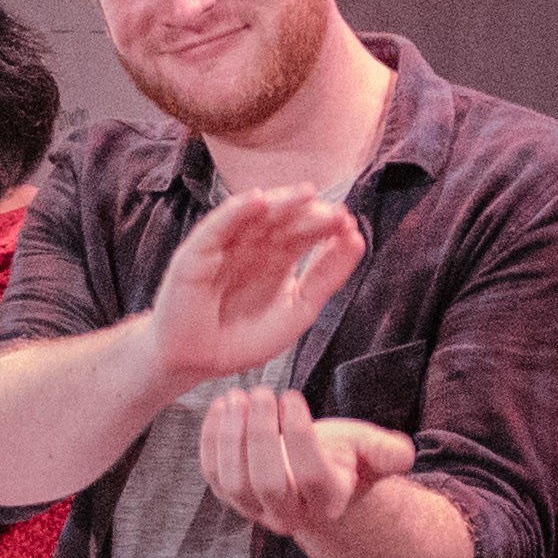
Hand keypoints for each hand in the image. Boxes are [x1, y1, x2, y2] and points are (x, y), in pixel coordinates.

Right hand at [146, 189, 363, 384]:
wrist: (198, 363)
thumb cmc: (243, 339)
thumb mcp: (299, 309)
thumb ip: (327, 276)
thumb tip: (358, 239)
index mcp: (279, 256)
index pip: (307, 230)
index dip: (328, 225)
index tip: (349, 224)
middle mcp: (254, 244)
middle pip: (286, 218)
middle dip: (311, 213)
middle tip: (335, 214)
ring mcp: (227, 245)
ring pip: (256, 214)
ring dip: (281, 202)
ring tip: (307, 195)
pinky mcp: (198, 252)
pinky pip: (218, 225)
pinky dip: (235, 211)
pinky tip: (257, 201)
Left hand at [197, 382, 409, 540]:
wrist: (315, 481)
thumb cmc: (344, 457)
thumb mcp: (370, 450)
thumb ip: (386, 452)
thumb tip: (401, 455)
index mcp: (328, 501)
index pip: (310, 475)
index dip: (299, 437)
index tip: (292, 395)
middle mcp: (289, 514)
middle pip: (267, 484)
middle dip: (260, 437)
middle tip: (260, 392)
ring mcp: (255, 510)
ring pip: (234, 483)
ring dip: (230, 438)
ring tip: (236, 397)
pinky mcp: (230, 498)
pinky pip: (212, 476)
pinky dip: (210, 442)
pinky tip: (219, 407)